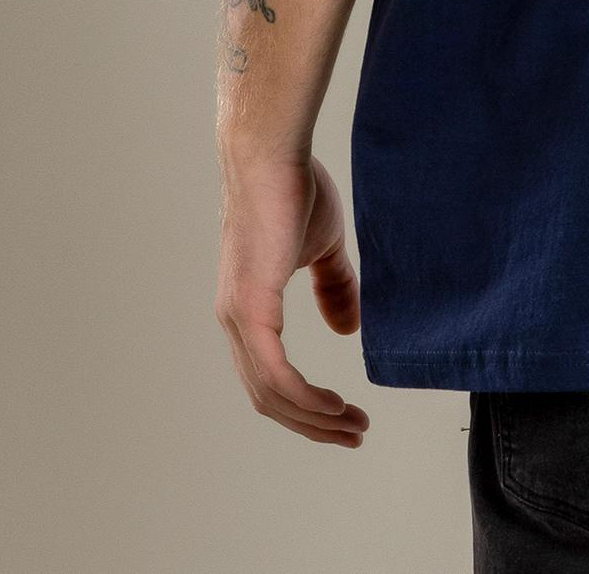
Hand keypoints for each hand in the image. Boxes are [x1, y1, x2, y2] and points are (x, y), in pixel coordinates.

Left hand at [216, 152, 368, 445]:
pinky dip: (305, 398)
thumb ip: (333, 288)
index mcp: (247, 308)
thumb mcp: (323, 247)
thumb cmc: (294, 189)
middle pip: (268, 397)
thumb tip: (346, 331)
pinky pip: (275, 373)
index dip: (305, 404)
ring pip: (272, 393)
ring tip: (352, 425)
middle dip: (313, 423)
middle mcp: (234, 321)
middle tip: (354, 433)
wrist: (271, 155)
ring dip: (314, 417)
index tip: (344, 414)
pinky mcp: (250, 308)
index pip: (270, 376)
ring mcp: (238, 317)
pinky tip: (332, 405)